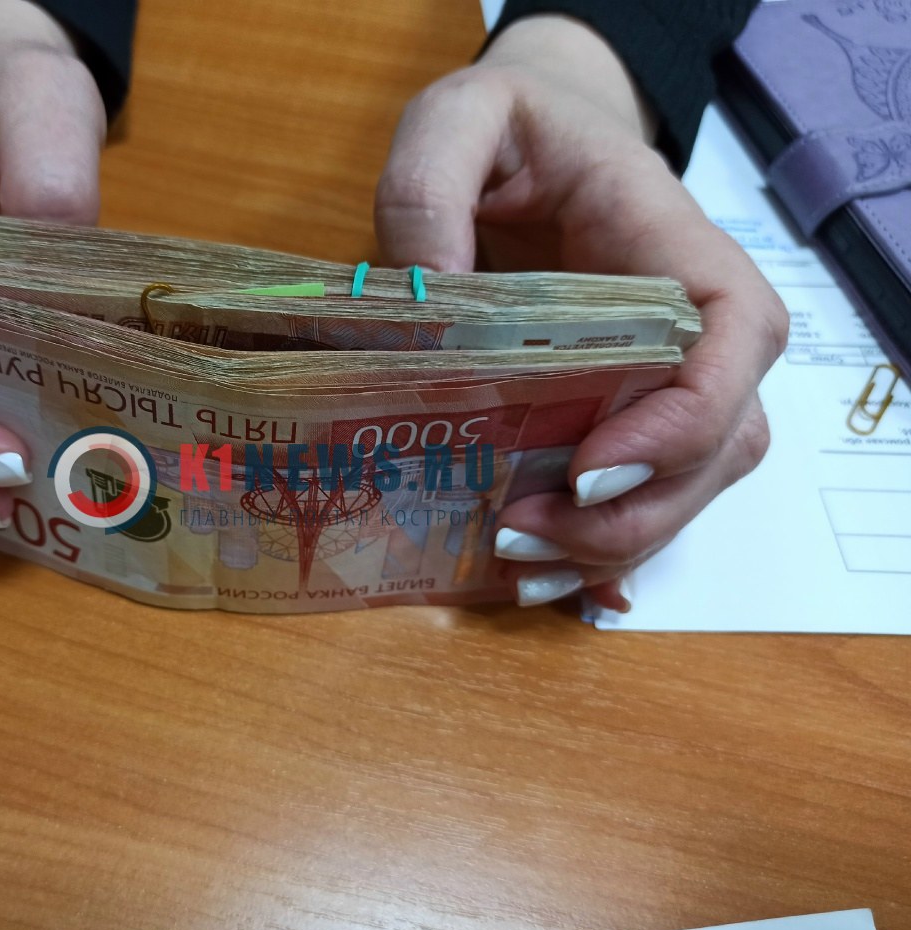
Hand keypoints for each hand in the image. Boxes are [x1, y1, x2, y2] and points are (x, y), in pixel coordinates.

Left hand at [374, 15, 787, 610]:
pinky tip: (547, 584)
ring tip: (512, 560)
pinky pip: (642, 496)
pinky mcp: (624, 412)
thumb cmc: (510, 126)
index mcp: (676, 248)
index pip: (734, 341)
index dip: (683, 421)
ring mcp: (666, 378)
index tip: (589, 468)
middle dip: (632, 514)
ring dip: (610, 545)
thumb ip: (429, 188)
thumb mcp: (458, 121)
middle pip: (720, 444)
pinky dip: (601, 553)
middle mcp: (696, 328)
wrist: (531, 140)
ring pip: (686, 487)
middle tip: (519, 532)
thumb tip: (419, 295)